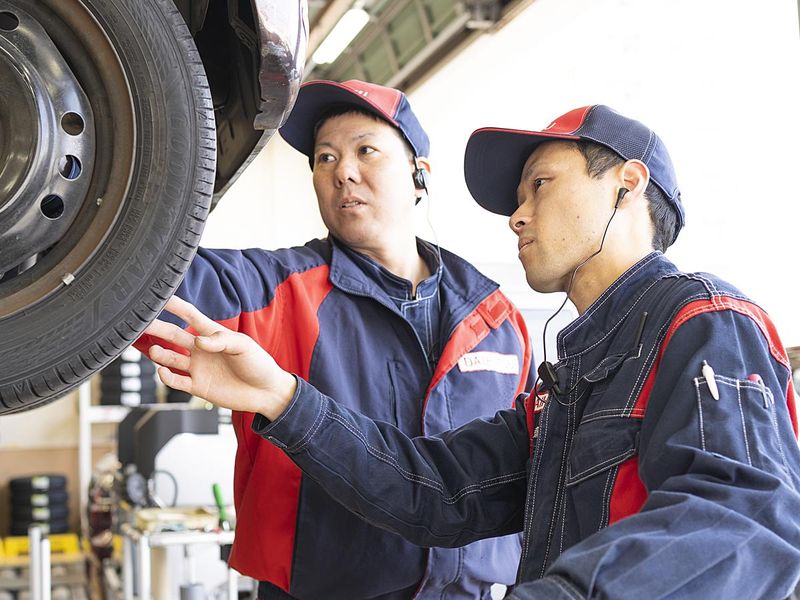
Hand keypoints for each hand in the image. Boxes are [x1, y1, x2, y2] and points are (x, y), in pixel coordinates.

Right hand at [143, 296, 295, 419]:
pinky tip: (163, 371)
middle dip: (157, 328)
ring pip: (170, 358)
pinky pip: (177, 381)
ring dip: (159, 353)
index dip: (174, 305)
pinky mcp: (198, 386)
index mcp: (213, 334)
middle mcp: (202, 349)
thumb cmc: (259, 364)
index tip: (157, 295)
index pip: (190, 315)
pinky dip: (166, 377)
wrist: (266, 393)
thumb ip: (221, 341)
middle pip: (173, 335)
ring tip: (153, 349)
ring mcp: (199, 368)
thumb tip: (198, 341)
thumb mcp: (244, 346)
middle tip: (140, 323)